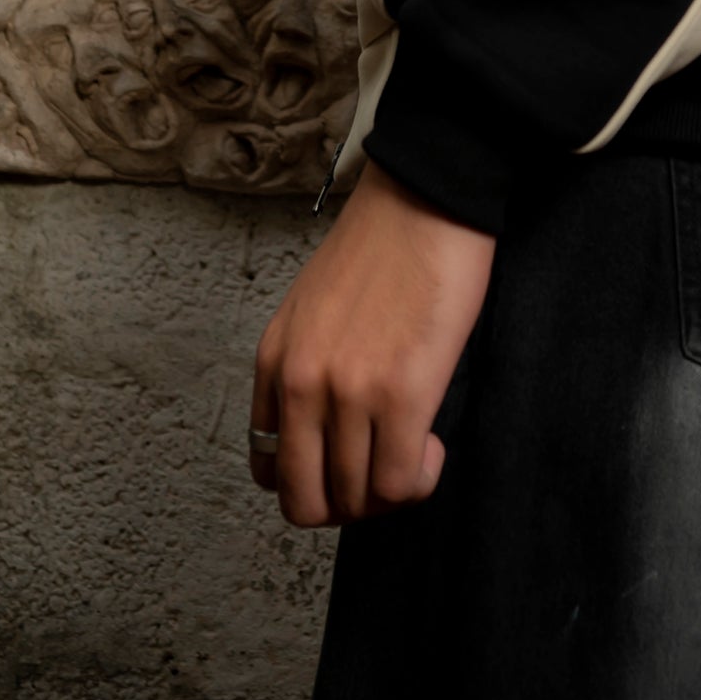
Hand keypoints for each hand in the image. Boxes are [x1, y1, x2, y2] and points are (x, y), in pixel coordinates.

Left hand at [249, 160, 495, 526]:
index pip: (269, 468)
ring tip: (413, 450)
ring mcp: (348, 391)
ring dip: (389, 491)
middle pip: (304, 501)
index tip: (348, 463)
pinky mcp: (402, 393)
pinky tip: (431, 444)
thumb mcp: (315, 310)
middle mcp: (301, 382)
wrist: (427, 195)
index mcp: (275, 361)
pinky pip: (399, 483)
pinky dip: (418, 480)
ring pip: (356, 501)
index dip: (314, 481)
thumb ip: (310, 369)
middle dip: (348, 504)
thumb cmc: (384, 244)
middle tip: (382, 472)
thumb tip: (333, 434)